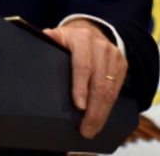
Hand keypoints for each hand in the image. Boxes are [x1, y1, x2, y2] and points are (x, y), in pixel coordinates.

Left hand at [44, 19, 127, 138]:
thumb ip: (48, 41)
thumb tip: (37, 43)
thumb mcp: (57, 36)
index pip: (83, 65)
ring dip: (102, 113)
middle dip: (93, 110)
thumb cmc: (69, 40)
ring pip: (110, 89)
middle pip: (99, 82)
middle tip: (85, 130)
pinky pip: (117, 89)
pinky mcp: (122, 64)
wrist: (91, 30)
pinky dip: (109, 107)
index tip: (78, 106)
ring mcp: (113, 55)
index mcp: (82, 38)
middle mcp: (100, 45)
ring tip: (92, 129)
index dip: (81, 87)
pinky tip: (101, 118)